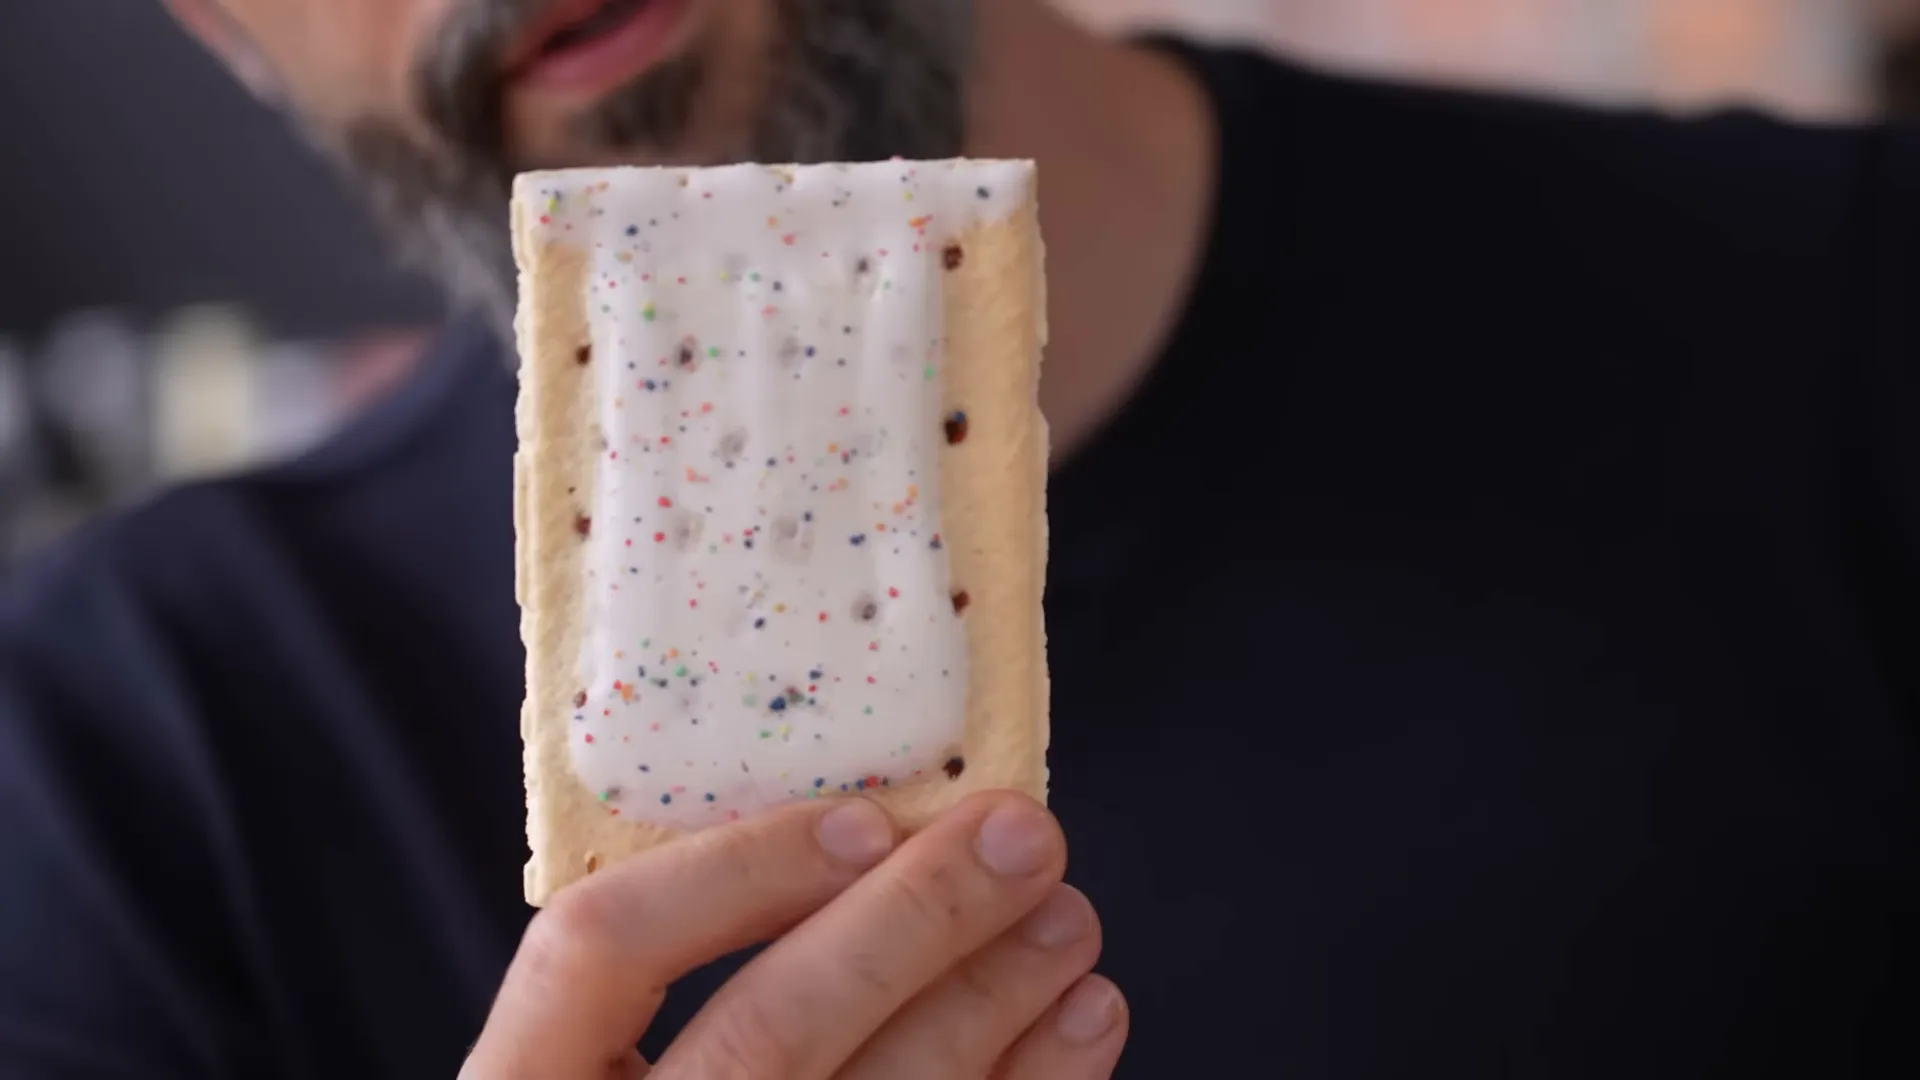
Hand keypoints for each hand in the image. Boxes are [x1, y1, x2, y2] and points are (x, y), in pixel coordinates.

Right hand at [460, 791, 1128, 1078]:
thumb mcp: (602, 1063)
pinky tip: (1082, 1027)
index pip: (598, 948)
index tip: (865, 821)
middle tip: (1025, 837)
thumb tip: (874, 836)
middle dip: (915, 920)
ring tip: (1068, 923)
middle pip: (768, 1029)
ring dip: (991, 1003)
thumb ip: (681, 976)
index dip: (734, 871)